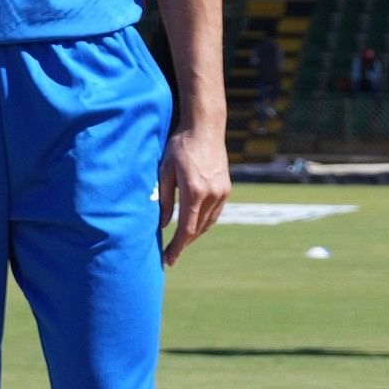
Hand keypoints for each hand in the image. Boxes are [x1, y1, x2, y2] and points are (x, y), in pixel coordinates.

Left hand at [159, 124, 229, 264]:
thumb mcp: (165, 171)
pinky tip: (194, 225)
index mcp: (194, 192)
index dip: (177, 247)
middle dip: (184, 244)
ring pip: (208, 223)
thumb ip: (163, 199)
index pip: (186, 229)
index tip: (168, 260)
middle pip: (197, 230)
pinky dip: (204, 223)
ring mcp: (222, 192)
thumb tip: (162, 224)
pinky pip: (215, 213)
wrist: (205, 128)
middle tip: (170, 254)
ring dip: (194, 234)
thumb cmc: (180, 146)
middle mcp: (211, 195)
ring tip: (180, 242)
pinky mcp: (226, 188)